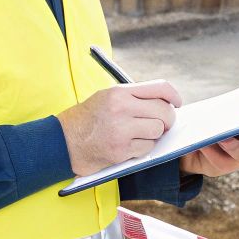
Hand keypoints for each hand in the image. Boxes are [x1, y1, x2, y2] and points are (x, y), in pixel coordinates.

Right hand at [57, 80, 181, 175]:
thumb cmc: (88, 119)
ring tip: (137, 135)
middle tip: (160, 125)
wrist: (61, 142)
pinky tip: (128, 146)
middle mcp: (121, 108)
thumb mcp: (107, 98)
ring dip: (153, 135)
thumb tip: (165, 102)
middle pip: (164, 111)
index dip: (174, 96)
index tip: (177, 103)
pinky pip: (148, 147)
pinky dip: (143, 149)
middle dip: (167, 120)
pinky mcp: (120, 150)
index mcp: (119, 92)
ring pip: (158, 130)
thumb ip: (134, 97)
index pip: (160, 88)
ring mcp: (121, 130)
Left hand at [180, 115, 238, 177]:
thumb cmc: (206, 120)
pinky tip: (205, 144)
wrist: (185, 141)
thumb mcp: (218, 110)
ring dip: (237, 146)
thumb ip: (231, 105)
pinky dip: (214, 152)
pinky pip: (221, 162)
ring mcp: (237, 158)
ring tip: (225, 137)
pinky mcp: (220, 167)